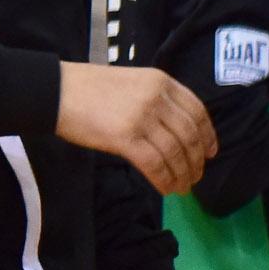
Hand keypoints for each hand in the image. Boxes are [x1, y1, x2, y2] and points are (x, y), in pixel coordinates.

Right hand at [56, 63, 214, 194]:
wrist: (57, 91)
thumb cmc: (91, 89)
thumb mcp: (134, 83)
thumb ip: (157, 100)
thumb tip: (177, 132)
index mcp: (162, 81)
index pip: (197, 110)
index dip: (208, 135)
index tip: (211, 152)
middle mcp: (157, 97)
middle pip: (189, 134)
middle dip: (196, 159)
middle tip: (196, 176)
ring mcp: (142, 116)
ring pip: (174, 151)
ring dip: (182, 173)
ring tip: (183, 187)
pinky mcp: (125, 137)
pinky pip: (154, 163)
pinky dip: (164, 179)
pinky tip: (166, 188)